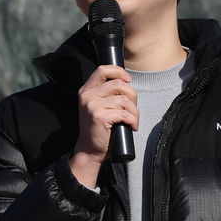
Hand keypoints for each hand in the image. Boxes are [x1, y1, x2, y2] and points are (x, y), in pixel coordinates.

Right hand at [69, 64, 137, 188]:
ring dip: (134, 111)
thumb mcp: (98, 106)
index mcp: (86, 90)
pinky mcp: (99, 117)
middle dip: (132, 96)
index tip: (128, 80)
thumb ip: (106, 93)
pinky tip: (132, 126)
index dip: (119, 71)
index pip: (102, 69)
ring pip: (124, 100)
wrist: (89, 150)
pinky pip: (125, 114)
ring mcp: (92, 105)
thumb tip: (126, 82)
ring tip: (133, 120)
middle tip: (132, 109)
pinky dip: (133, 120)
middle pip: (118, 84)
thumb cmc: (98, 129)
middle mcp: (87, 95)